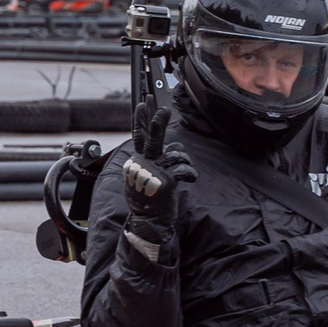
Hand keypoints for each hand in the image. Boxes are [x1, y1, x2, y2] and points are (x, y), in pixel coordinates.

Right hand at [121, 108, 198, 225]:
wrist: (149, 222)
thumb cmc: (149, 200)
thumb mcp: (146, 178)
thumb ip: (156, 161)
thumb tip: (173, 148)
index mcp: (136, 162)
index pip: (139, 137)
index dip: (140, 120)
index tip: (142, 104)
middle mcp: (142, 165)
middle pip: (152, 139)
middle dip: (158, 122)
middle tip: (164, 109)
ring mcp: (153, 173)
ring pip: (175, 153)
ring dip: (184, 159)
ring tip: (185, 169)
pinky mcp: (165, 182)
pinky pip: (184, 168)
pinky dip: (190, 173)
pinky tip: (190, 179)